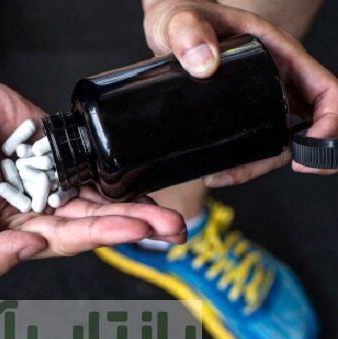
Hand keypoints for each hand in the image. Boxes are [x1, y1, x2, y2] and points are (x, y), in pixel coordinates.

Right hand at [0, 75, 185, 277]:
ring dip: (137, 205)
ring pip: (101, 196)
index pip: (70, 237)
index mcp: (22, 228)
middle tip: (174, 228)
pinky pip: (94, 163)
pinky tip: (145, 180)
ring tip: (171, 215)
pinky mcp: (61, 149)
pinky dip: (119, 174)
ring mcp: (55, 177)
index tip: (135, 229)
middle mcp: (44, 207)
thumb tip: (32, 251)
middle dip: (134, 226)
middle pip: (96, 221)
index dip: (104, 234)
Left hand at [142, 0, 337, 185]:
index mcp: (280, 53)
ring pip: (282, 139)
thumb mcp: (179, 21)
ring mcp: (263, 94)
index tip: (303, 152)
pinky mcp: (244, 109)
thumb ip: (188, 34)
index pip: (327, 91)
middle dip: (297, 155)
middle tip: (253, 172)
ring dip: (261, 164)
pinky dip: (246, 161)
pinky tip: (219, 170)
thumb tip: (205, 64)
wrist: (165, 26)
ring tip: (221, 174)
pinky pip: (258, 140)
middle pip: (309, 124)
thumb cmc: (179, 14)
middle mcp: (278, 76)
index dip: (330, 124)